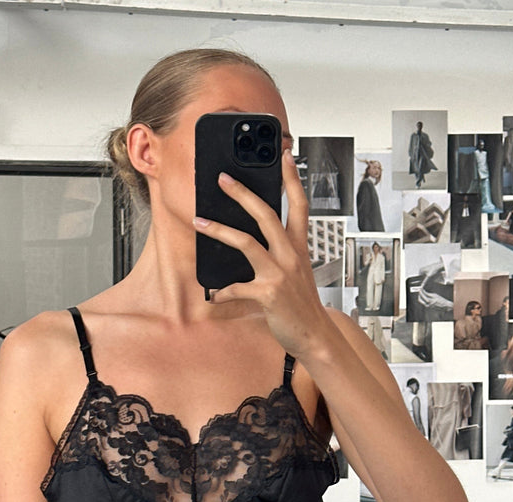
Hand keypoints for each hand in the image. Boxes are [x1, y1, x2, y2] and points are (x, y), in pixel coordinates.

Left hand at [192, 149, 330, 358]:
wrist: (314, 335)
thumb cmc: (301, 304)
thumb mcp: (296, 273)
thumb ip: (279, 254)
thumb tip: (251, 241)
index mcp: (299, 247)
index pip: (299, 205)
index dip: (292, 179)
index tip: (283, 156)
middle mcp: (291, 255)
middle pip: (266, 214)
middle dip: (242, 194)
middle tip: (222, 179)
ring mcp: (280, 273)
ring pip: (246, 242)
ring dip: (219, 230)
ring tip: (199, 221)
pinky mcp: (268, 294)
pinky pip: (237, 288)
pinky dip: (223, 291)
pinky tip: (214, 294)